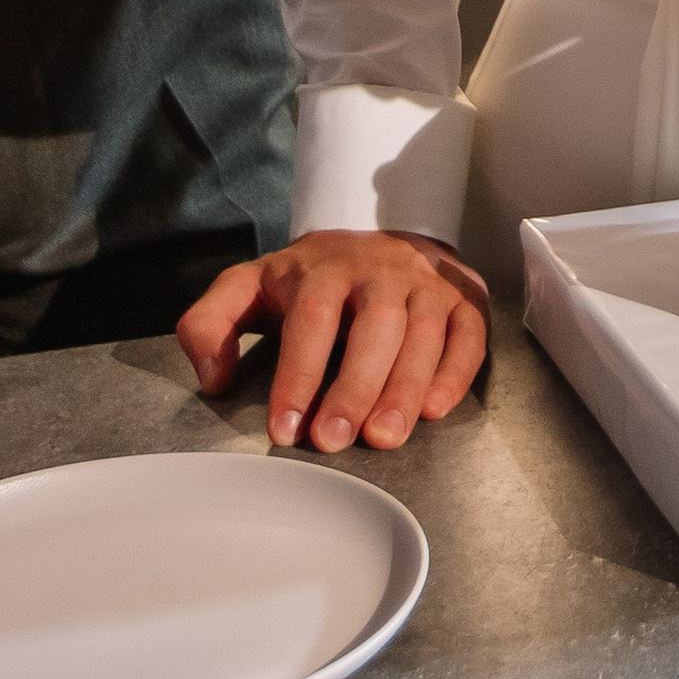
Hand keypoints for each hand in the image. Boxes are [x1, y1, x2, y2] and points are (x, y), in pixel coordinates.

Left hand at [178, 230, 488, 454]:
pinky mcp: (464, 300)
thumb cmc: (310, 281)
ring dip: (405, 388)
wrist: (382, 236)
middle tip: (335, 441)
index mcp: (322, 268)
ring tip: (384, 439)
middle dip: (354, 387)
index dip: (298, 375)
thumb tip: (213, 377)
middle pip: (373, 325)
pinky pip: (467, 334)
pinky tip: (435, 410)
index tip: (284, 429)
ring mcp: (425, 284)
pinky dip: (455, 372)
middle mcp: (379, 270)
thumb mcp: (248, 287)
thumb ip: (211, 323)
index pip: (311, 320)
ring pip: (422, 332)